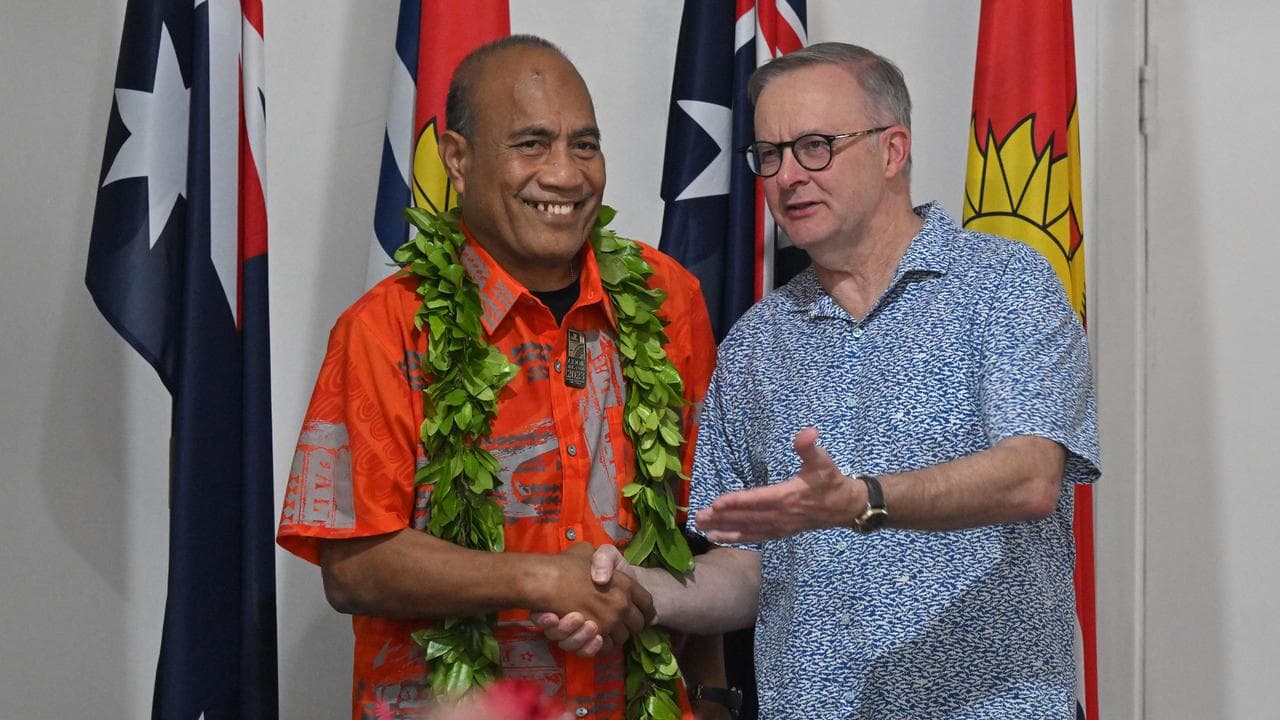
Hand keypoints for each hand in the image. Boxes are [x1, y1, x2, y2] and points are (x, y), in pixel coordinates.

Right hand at [529, 543, 650, 654]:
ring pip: (622, 637)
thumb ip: (605, 558)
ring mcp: (609, 621)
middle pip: (638, 624)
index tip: (645, 614)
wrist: (547, 579)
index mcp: (626, 584)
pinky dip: (603, 644)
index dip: (647, 610)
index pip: (647, 603)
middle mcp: (621, 605)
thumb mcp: (593, 551)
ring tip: (608, 628)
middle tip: (624, 622)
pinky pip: (607, 646)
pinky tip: (598, 637)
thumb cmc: (571, 563)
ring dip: (618, 635)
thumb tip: (605, 578)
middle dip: (633, 625)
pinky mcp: (594, 635)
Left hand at [696, 427, 860, 542]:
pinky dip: (736, 537)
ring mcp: (779, 526)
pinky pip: (755, 536)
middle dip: (721, 517)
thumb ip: (810, 448)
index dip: (736, 501)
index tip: (716, 502)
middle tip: (698, 517)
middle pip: (746, 517)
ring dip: (723, 528)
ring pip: (747, 528)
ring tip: (701, 528)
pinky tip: (718, 537)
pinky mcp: (780, 532)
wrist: (845, 507)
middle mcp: (781, 515)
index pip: (757, 500)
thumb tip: (808, 432)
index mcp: (788, 496)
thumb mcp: (823, 461)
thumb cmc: (831, 481)